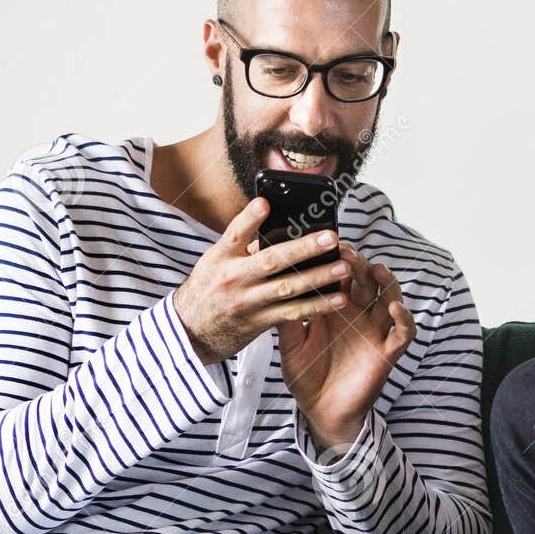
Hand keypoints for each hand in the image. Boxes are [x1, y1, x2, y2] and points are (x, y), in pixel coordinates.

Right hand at [172, 196, 349, 364]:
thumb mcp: (216, 261)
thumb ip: (244, 245)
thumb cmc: (209, 288)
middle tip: (331, 237)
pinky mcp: (259, 322)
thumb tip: (277, 226)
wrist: (192, 330)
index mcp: (221, 257)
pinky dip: (316, 306)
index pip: (235, 233)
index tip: (266, 203)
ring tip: (343, 267)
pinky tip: (337, 299)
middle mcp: (233, 279)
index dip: (250, 218)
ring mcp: (247, 302)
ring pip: (287, 288)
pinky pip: (292, 313)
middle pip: (271, 260)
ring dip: (318, 277)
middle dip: (304, 248)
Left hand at [278, 243, 416, 451]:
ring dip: (386, 282)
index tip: (327, 243)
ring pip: (389, 297)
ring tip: (377, 270)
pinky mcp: (387, 351)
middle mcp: (357, 315)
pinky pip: (403, 332)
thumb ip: (287, 319)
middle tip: (347, 252)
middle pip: (365, 280)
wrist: (320, 411)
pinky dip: (403, 318)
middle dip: (358, 264)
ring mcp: (374, 331)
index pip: (340, 276)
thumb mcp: (290, 345)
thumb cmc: (305, 377)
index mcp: (334, 309)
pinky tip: (394, 308)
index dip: (337, 259)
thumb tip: (276, 287)